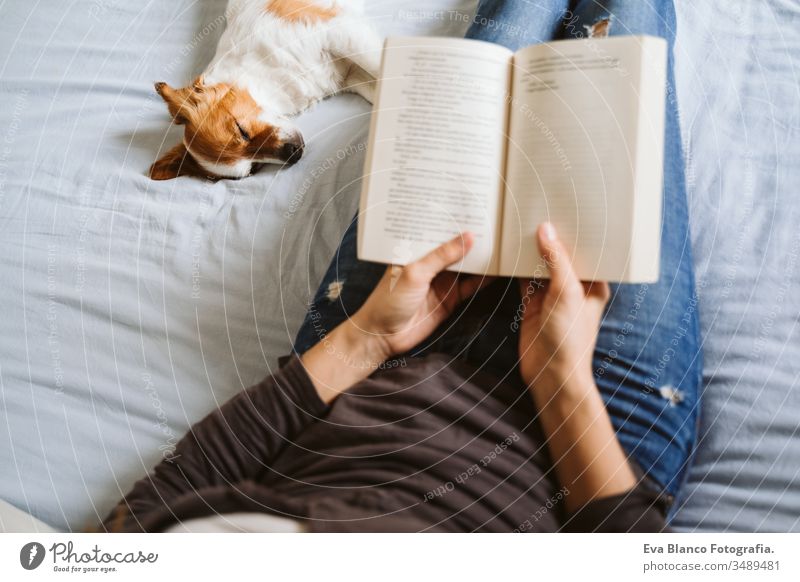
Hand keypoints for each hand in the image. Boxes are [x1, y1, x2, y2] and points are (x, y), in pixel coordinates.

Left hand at [352, 232, 491, 360]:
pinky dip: (484, 279)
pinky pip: (470, 286)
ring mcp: (441, 281)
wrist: (383, 336)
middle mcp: (430, 263)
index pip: (438, 231)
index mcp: (416, 250)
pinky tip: (497, 269)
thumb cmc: (388, 300)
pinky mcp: (450, 298)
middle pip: (455, 247)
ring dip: (481, 257)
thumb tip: (468, 236)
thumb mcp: (415, 272)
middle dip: (473, 237)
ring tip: (501, 242)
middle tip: (494, 222)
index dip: (454, 220)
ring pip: (466, 265)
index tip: (474, 208)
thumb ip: (442, 255)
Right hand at [517, 223, 609, 396]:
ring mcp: (551, 297)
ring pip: (539, 267)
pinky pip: (524, 282)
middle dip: (549, 238)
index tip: (562, 207)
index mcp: (592, 284)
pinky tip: (507, 251)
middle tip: (536, 208)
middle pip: (559, 257)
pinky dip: (516, 269)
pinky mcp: (532, 306)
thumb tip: (546, 229)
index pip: (584, 251)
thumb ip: (556, 260)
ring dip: (530, 252)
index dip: (574, 231)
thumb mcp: (567, 293)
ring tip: (519, 224)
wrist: (551, 375)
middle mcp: (573, 288)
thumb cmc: (570, 337)